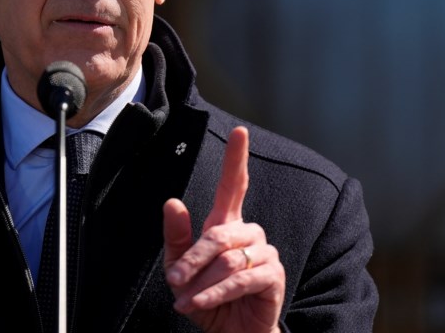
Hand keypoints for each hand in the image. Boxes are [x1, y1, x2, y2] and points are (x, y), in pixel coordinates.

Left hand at [163, 126, 284, 332]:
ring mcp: (264, 254)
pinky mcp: (273, 277)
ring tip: (186, 300)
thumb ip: (177, 238)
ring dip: (202, 282)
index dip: (237, 159)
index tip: (241, 131)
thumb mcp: (180, 269)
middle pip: (218, 233)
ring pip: (228, 259)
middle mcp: (249, 233)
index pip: (235, 185)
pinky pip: (241, 279)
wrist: (229, 332)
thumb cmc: (205, 296)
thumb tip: (172, 202)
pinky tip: (201, 303)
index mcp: (226, 225)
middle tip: (173, 280)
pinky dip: (216, 293)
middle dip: (192, 258)